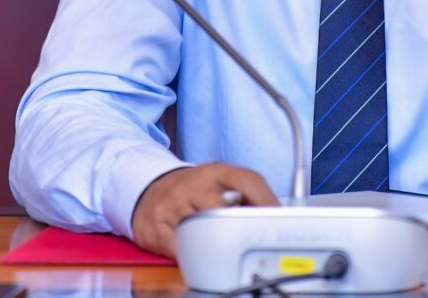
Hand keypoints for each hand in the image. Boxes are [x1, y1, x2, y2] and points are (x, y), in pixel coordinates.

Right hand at [131, 163, 278, 257]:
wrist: (149, 189)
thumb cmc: (194, 189)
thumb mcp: (219, 181)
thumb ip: (244, 193)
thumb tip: (274, 215)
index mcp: (215, 172)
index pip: (247, 179)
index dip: (266, 199)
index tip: (278, 216)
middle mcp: (193, 186)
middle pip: (222, 208)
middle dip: (238, 226)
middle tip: (252, 238)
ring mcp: (172, 206)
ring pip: (200, 228)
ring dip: (216, 242)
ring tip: (226, 248)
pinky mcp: (156, 228)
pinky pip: (179, 248)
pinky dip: (193, 255)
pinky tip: (200, 254)